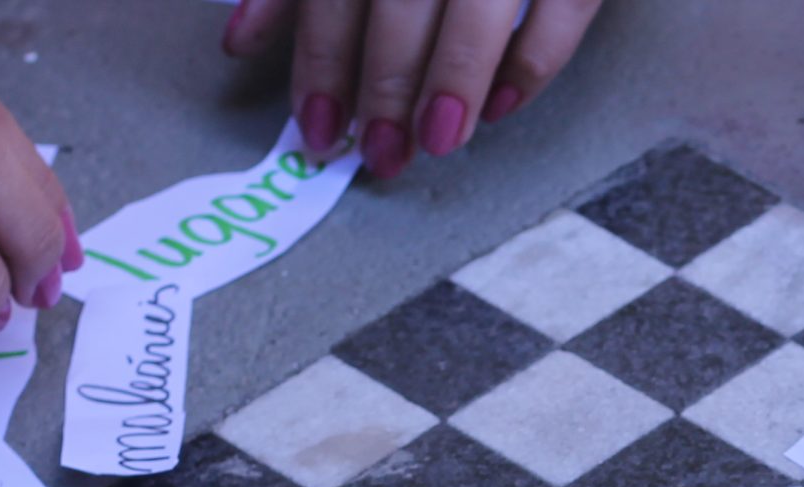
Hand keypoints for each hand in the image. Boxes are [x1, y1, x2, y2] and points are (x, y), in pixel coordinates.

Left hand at [223, 0, 608, 177]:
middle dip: (388, 83)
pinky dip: (534, 62)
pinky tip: (502, 109)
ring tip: (435, 144)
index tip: (317, 129)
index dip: (322, 57)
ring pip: (478, 6)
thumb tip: (239, 42)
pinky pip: (564, 9)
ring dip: (454, 78)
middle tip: (381, 154)